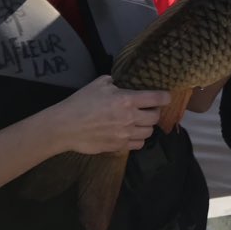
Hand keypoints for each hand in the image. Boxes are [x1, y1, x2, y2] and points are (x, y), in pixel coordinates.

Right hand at [45, 75, 170, 153]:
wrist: (65, 127)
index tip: (165, 96)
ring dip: (146, 126)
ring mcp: (125, 135)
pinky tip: (131, 133)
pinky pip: (138, 144)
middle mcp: (130, 118)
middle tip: (148, 109)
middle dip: (154, 112)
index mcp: (127, 100)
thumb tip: (124, 83)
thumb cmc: (81, 102)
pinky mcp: (119, 147)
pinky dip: (138, 138)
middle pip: (156, 117)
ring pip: (149, 132)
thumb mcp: (99, 83)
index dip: (165, 97)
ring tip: (139, 121)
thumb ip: (116, 82)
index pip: (157, 98)